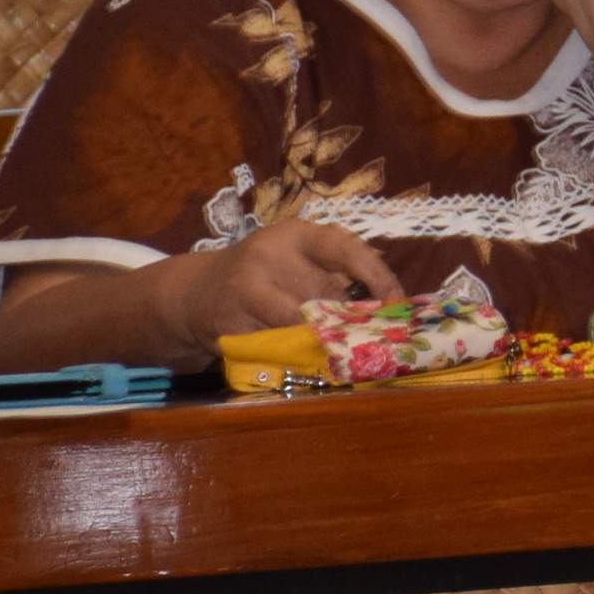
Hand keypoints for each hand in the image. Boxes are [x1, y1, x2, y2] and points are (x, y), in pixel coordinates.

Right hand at [159, 217, 403, 349]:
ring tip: (336, 350)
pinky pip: (277, 347)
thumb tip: (390, 306)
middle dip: (350, 318)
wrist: (197, 292)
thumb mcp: (297, 260)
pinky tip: (300, 358)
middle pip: (328, 293)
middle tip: (372, 336)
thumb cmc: (267, 277)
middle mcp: (269, 255)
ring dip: (324, 341)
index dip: (376, 275)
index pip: (346, 248)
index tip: (395, 301)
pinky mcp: (231, 324)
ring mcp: (246, 289)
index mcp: (296, 235)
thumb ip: (335, 274)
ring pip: (303, 325)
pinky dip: (294, 357)